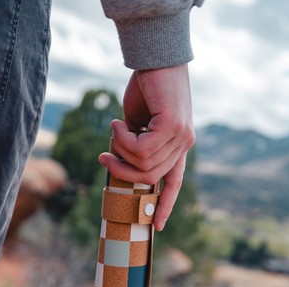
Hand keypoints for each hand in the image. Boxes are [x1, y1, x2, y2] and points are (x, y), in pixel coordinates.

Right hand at [98, 64, 194, 230]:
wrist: (155, 58)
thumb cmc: (147, 89)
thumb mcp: (139, 124)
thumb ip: (136, 145)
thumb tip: (121, 163)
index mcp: (178, 147)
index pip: (175, 182)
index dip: (166, 205)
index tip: (158, 227)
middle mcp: (184, 144)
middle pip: (150, 176)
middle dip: (121, 170)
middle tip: (104, 154)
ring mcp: (182, 137)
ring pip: (143, 164)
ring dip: (120, 149)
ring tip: (114, 129)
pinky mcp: (174, 127)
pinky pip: (140, 148)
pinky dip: (122, 139)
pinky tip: (119, 121)